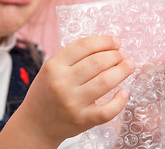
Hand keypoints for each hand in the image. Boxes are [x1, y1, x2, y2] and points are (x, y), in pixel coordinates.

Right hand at [20, 36, 134, 146]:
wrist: (35, 124)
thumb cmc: (46, 93)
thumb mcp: (50, 69)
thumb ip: (73, 57)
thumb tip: (106, 46)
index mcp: (53, 66)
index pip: (84, 45)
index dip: (105, 41)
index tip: (115, 41)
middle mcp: (62, 83)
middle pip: (98, 62)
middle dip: (116, 55)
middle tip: (122, 56)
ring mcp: (72, 102)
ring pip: (106, 82)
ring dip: (122, 71)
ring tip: (129, 66)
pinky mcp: (82, 120)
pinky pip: (107, 110)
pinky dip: (120, 101)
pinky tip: (124, 92)